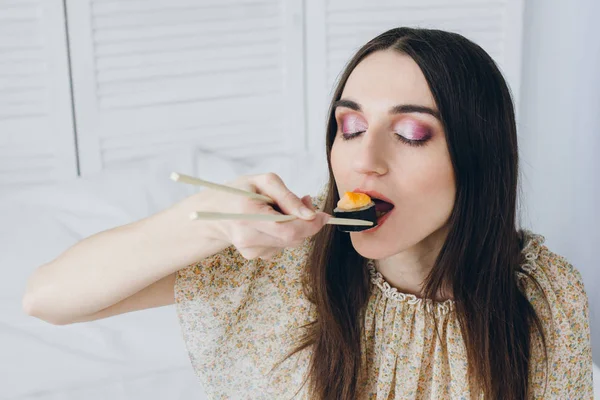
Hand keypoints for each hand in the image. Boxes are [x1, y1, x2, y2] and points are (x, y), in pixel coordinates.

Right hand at [199, 173, 330, 259]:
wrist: (215, 211)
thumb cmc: (240, 191)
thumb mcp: (264, 181)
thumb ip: (288, 197)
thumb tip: (310, 215)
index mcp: (247, 213)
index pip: (287, 230)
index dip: (311, 225)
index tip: (324, 215)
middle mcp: (247, 236)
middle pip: (292, 239)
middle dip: (306, 223)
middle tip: (305, 203)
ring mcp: (249, 250)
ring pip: (289, 243)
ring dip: (294, 227)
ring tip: (279, 210)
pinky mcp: (253, 255)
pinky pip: (281, 246)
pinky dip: (283, 234)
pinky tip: (271, 222)